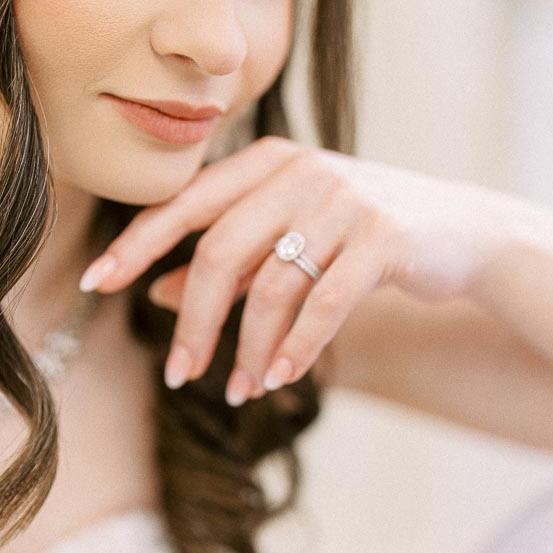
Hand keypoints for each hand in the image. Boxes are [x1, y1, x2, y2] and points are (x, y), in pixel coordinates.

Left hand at [77, 136, 520, 404]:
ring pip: (271, 286)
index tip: (94, 282)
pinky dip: (298, 345)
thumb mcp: (285, 238)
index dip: (136, 244)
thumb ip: (225, 259)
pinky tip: (281, 378)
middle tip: (178, 374)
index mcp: (265, 162)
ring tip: (240, 390)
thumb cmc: (354, 234)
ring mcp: (344, 200)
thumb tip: (153, 291)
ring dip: (249, 348)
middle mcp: (299, 171)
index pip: (184, 204)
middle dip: (193, 321)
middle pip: (219, 251)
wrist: (458, 231)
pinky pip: (325, 301)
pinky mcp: (383, 237)